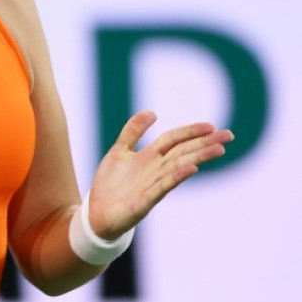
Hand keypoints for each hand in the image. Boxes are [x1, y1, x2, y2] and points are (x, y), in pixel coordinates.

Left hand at [87, 110, 234, 239]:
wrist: (96, 212)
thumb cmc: (110, 183)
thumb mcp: (119, 151)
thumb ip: (133, 131)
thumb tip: (153, 112)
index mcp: (149, 157)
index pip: (174, 140)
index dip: (190, 132)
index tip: (212, 126)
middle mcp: (155, 169)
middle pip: (183, 152)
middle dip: (204, 143)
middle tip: (228, 136)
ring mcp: (152, 185)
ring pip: (179, 168)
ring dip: (198, 158)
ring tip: (218, 150)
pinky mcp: (145, 201)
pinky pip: (163, 187)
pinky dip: (176, 177)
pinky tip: (191, 169)